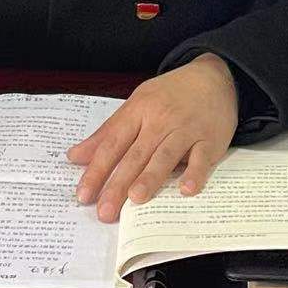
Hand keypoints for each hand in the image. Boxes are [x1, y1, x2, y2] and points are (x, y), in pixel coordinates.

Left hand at [66, 54, 238, 222]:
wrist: (212, 77)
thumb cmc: (170, 94)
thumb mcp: (136, 105)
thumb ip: (108, 132)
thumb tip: (75, 156)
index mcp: (138, 110)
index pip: (112, 143)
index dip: (96, 169)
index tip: (84, 194)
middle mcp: (160, 120)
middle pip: (135, 154)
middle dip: (118, 184)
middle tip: (105, 211)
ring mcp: (186, 129)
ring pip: (165, 155)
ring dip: (150, 177)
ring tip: (136, 198)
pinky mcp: (209, 139)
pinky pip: (201, 158)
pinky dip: (195, 174)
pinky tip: (186, 190)